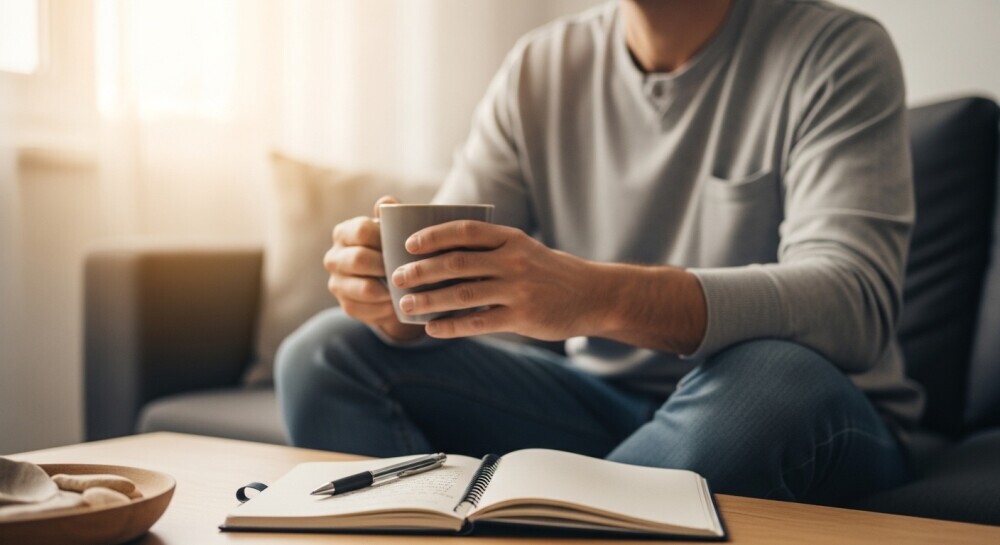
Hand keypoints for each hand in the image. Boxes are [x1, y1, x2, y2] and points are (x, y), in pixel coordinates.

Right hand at [324, 196, 423, 342]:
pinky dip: (388, 307)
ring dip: (391, 289)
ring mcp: (337, 283)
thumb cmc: (394, 247)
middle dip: (388, 265)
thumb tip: (386, 204)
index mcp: (344, 233)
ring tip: (409, 287)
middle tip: (410, 268)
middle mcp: (334, 257)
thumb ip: (391, 213)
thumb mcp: (394, 228)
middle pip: (359, 259)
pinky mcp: (346, 307)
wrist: (391, 281)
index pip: (361, 230)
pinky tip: (401, 302)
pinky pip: (369, 310)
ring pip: (365, 289)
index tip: (406, 243)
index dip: (384, 237)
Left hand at [389, 220, 607, 339]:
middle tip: (397, 277)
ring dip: (429, 300)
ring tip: (406, 305)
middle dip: (422, 271)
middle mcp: (513, 261)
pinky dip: (450, 325)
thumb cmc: (551, 272)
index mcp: (511, 239)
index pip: (465, 231)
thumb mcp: (525, 249)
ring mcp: (518, 290)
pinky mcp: (521, 317)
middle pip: (457, 263)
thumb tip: (443, 253)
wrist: (593, 296)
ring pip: (462, 294)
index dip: (433, 236)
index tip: (408, 244)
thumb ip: (492, 249)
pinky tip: (431, 328)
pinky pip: (478, 322)